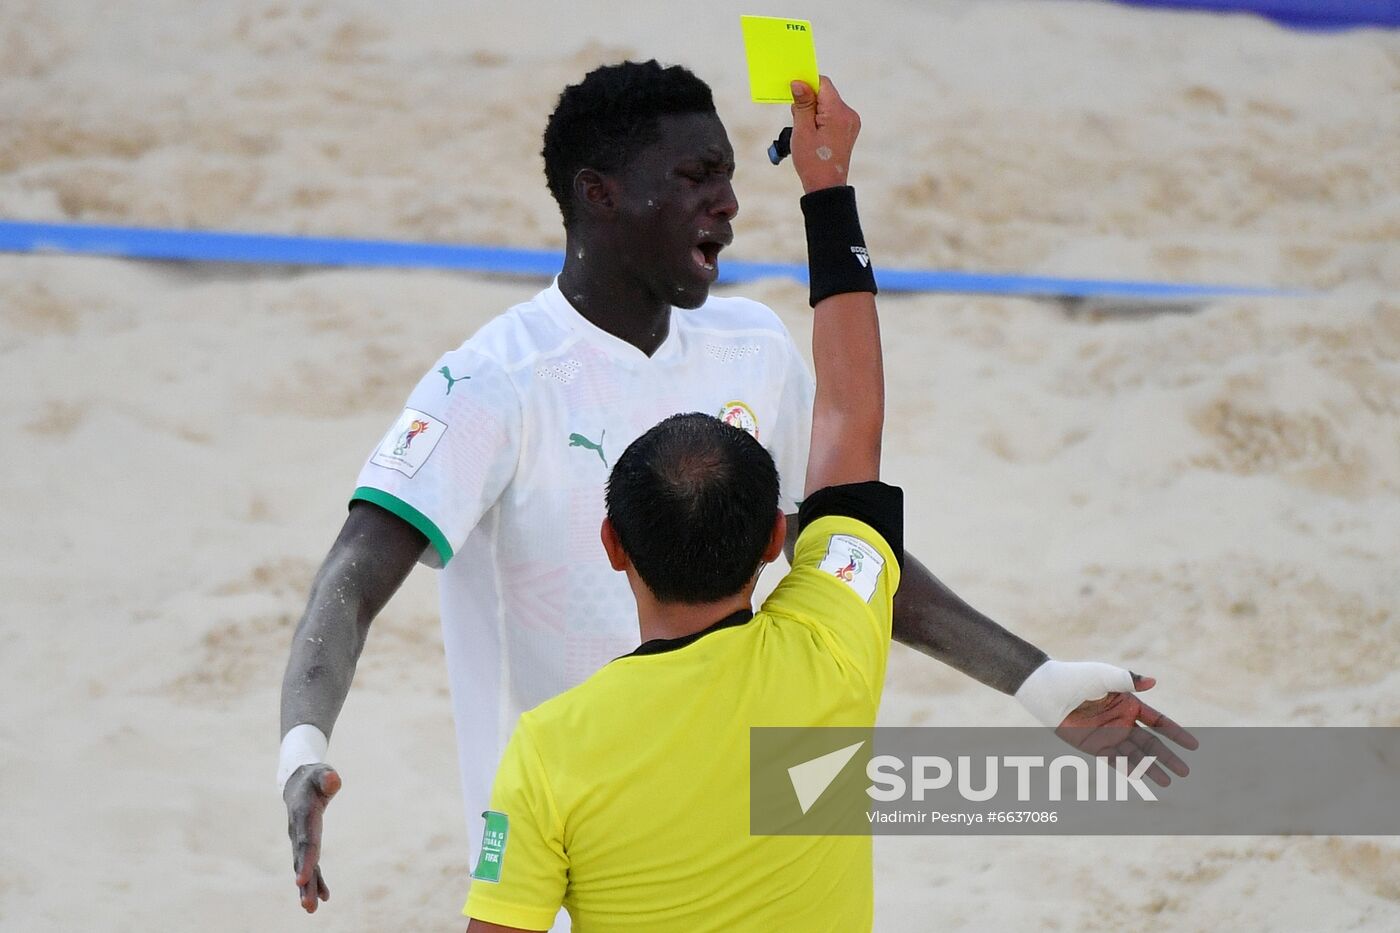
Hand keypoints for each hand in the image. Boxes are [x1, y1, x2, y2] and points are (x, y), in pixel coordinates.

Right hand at [284, 763, 340, 911]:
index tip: (302, 880)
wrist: (297, 782)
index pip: (306, 841)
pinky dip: (316, 880)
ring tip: (311, 909)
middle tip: (308, 905)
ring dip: (307, 888)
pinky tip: (324, 897)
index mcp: (303, 816)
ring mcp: (299, 840)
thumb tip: (333, 780)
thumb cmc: (314, 777)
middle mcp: (297, 832)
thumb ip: (327, 777)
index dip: (306, 860)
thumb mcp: (322, 773)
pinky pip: (310, 865)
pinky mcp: (305, 844)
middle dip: (305, 882)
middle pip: (302, 860)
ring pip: (303, 866)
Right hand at [788, 75, 859, 193]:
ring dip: (813, 111)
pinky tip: (813, 135)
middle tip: (798, 121)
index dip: (807, 85)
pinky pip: (832, 115)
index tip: (793, 94)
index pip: (823, 83)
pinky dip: (820, 119)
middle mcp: (849, 114)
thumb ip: (802, 104)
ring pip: (828, 104)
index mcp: (838, 113)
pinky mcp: (849, 129)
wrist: (826, 187)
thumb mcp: (803, 131)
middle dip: (808, 101)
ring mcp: (851, 122)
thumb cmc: (812, 162)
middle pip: (825, 93)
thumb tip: (799, 82)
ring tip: (806, 132)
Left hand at [1055, 673, 1198, 786]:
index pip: (1159, 722)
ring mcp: (1109, 735)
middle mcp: (1123, 722)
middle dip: (1168, 758)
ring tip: (1168, 783)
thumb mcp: (1105, 676)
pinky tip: (1141, 777)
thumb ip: (1127, 680)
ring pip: (1135, 756)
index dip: (1176, 734)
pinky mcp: (1095, 746)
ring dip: (1151, 769)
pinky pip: (1115, 761)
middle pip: (1151, 743)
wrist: (1049, 691)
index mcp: (1129, 704)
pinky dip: (1128, 769)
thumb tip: (1153, 681)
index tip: (1194, 746)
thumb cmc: (1077, 678)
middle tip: (1185, 773)